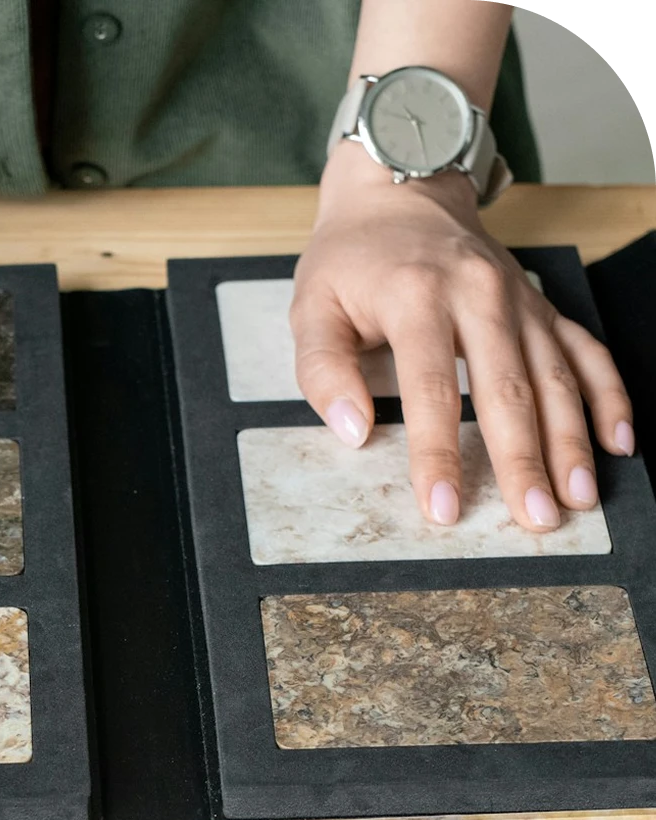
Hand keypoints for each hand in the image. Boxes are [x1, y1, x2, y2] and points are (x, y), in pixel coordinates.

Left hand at [292, 143, 634, 529]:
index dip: (438, 455)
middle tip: (536, 518)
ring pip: (554, 376)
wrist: (401, 190)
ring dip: (571, 440)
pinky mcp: (540, 304)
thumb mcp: (312, 307)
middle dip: (524, 460)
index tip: (444, 508)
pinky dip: (607, 395)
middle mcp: (479, 296)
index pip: (431, 391)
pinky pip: (584, 350)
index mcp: (417, 297)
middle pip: (507, 389)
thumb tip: (353, 431)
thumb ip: (323, 370)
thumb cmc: (350, 261)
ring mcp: (518, 299)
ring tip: (578, 497)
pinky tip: (618, 442)